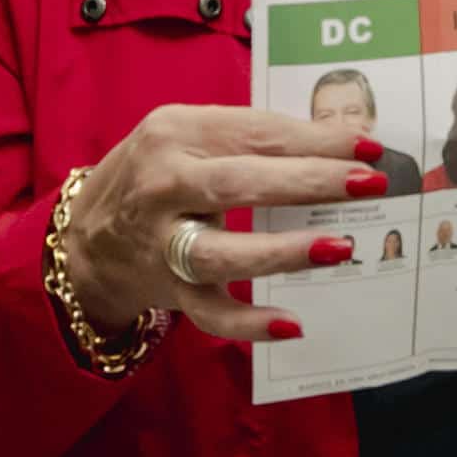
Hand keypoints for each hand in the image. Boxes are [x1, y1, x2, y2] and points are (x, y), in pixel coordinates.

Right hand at [55, 105, 382, 341]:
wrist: (86, 237)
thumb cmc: (156, 174)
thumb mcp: (187, 136)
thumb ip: (248, 137)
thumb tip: (335, 144)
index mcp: (174, 133)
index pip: (255, 132)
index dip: (316, 138)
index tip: (369, 145)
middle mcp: (163, 185)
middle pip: (241, 183)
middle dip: (310, 181)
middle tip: (369, 182)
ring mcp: (161, 242)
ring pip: (223, 252)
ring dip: (283, 252)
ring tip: (340, 247)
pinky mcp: (167, 290)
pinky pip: (210, 313)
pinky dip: (249, 324)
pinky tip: (292, 324)